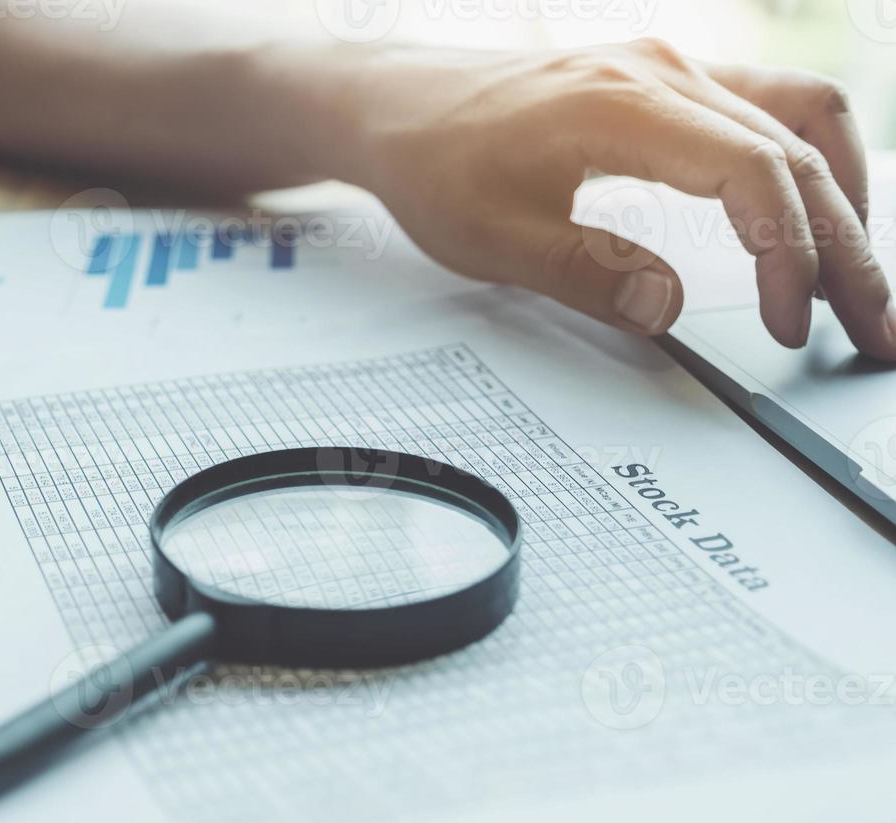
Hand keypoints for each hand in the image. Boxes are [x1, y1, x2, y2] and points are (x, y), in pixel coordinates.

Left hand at [343, 39, 894, 357]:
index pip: (751, 175)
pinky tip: (818, 217)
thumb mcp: (493, 240)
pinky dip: (810, 165)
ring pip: (803, 121)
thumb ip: (586, 275)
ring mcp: (672, 69)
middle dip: (847, 247)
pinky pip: (772, 108)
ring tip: (859, 282)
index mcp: (620, 109)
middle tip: (875, 328)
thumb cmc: (434, 164)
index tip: (791, 323)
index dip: (790, 256)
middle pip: (797, 152)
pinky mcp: (669, 82)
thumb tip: (668, 309)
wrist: (397, 106)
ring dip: (844, 201)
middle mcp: (661, 74)